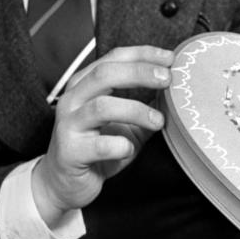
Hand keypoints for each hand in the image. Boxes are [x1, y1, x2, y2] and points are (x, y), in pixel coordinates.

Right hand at [30, 45, 172, 223]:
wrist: (64, 184)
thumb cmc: (97, 147)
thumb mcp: (125, 122)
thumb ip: (144, 105)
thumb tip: (175, 92)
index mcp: (85, 84)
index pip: (114, 58)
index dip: (143, 54)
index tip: (169, 58)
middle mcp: (73, 99)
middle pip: (105, 74)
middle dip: (140, 73)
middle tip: (167, 79)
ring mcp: (69, 124)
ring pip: (102, 107)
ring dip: (136, 110)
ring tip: (158, 121)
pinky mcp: (70, 151)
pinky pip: (99, 145)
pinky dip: (120, 145)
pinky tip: (129, 148)